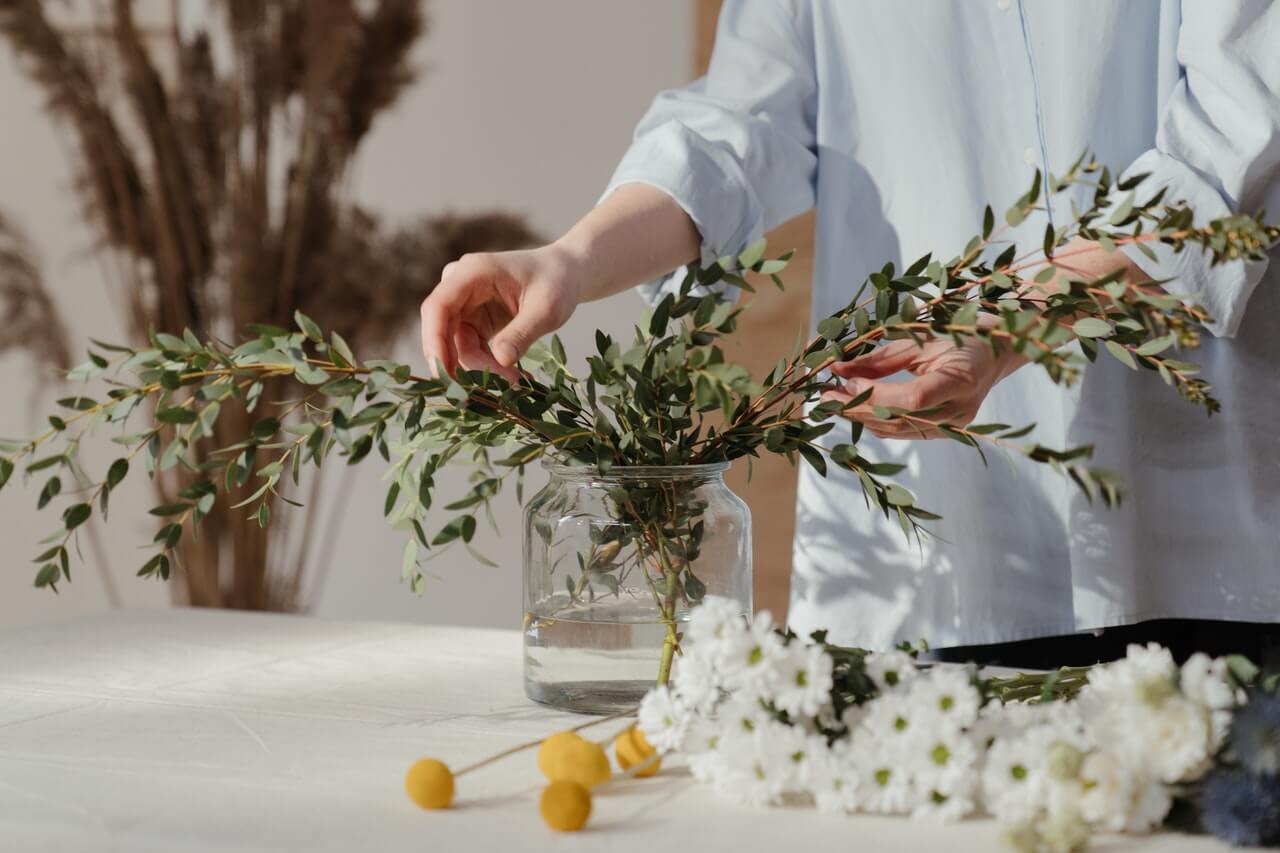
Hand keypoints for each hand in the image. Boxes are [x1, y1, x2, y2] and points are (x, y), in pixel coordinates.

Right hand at [419, 244, 584, 381]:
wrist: (564, 274)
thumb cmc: (556, 282)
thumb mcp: (546, 308)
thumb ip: (522, 333)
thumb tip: (501, 360)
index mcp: (473, 272)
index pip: (438, 307)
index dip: (434, 340)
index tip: (444, 372)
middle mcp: (460, 286)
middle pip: (441, 330)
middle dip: (461, 364)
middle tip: (492, 389)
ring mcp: (464, 304)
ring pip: (456, 346)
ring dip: (480, 370)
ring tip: (515, 382)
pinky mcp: (472, 321)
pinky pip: (468, 349)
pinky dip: (486, 367)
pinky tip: (513, 376)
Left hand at [822, 334, 1027, 438]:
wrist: (997, 351)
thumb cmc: (961, 335)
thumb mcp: (921, 338)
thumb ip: (881, 358)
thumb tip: (837, 369)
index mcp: (962, 379)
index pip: (914, 399)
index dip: (876, 394)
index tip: (846, 382)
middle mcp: (960, 410)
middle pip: (901, 420)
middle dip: (857, 408)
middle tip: (825, 394)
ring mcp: (954, 427)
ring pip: (897, 431)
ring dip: (860, 418)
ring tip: (833, 400)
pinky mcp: (944, 432)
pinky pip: (903, 433)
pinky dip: (875, 422)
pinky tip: (855, 408)